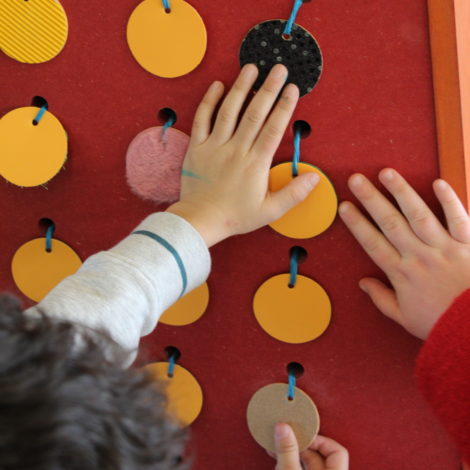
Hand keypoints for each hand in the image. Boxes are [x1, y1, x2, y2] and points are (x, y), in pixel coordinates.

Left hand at [167, 64, 319, 246]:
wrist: (200, 220)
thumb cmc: (235, 216)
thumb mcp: (270, 211)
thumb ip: (293, 194)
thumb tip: (315, 178)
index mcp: (255, 164)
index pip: (273, 129)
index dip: (284, 106)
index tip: (292, 88)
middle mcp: (236, 150)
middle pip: (254, 114)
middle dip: (268, 89)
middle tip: (278, 68)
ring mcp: (214, 146)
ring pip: (228, 111)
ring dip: (240, 88)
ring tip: (250, 68)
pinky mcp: (197, 147)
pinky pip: (202, 119)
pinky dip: (209, 101)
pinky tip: (217, 85)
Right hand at [273, 423, 348, 469]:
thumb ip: (288, 451)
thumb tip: (283, 426)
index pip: (337, 452)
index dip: (320, 441)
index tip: (301, 435)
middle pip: (320, 456)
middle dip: (301, 445)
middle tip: (285, 435)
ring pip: (307, 465)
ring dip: (292, 453)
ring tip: (276, 445)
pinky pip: (298, 469)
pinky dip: (288, 462)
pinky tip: (275, 456)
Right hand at [339, 168, 469, 338]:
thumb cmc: (440, 323)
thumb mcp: (404, 317)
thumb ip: (381, 298)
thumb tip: (363, 282)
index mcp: (401, 273)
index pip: (372, 242)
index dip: (357, 223)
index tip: (344, 207)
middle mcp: (419, 256)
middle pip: (390, 222)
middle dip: (371, 199)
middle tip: (357, 179)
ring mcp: (443, 248)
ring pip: (418, 215)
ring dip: (401, 192)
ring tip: (387, 173)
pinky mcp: (467, 244)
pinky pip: (458, 218)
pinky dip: (449, 200)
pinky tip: (438, 183)